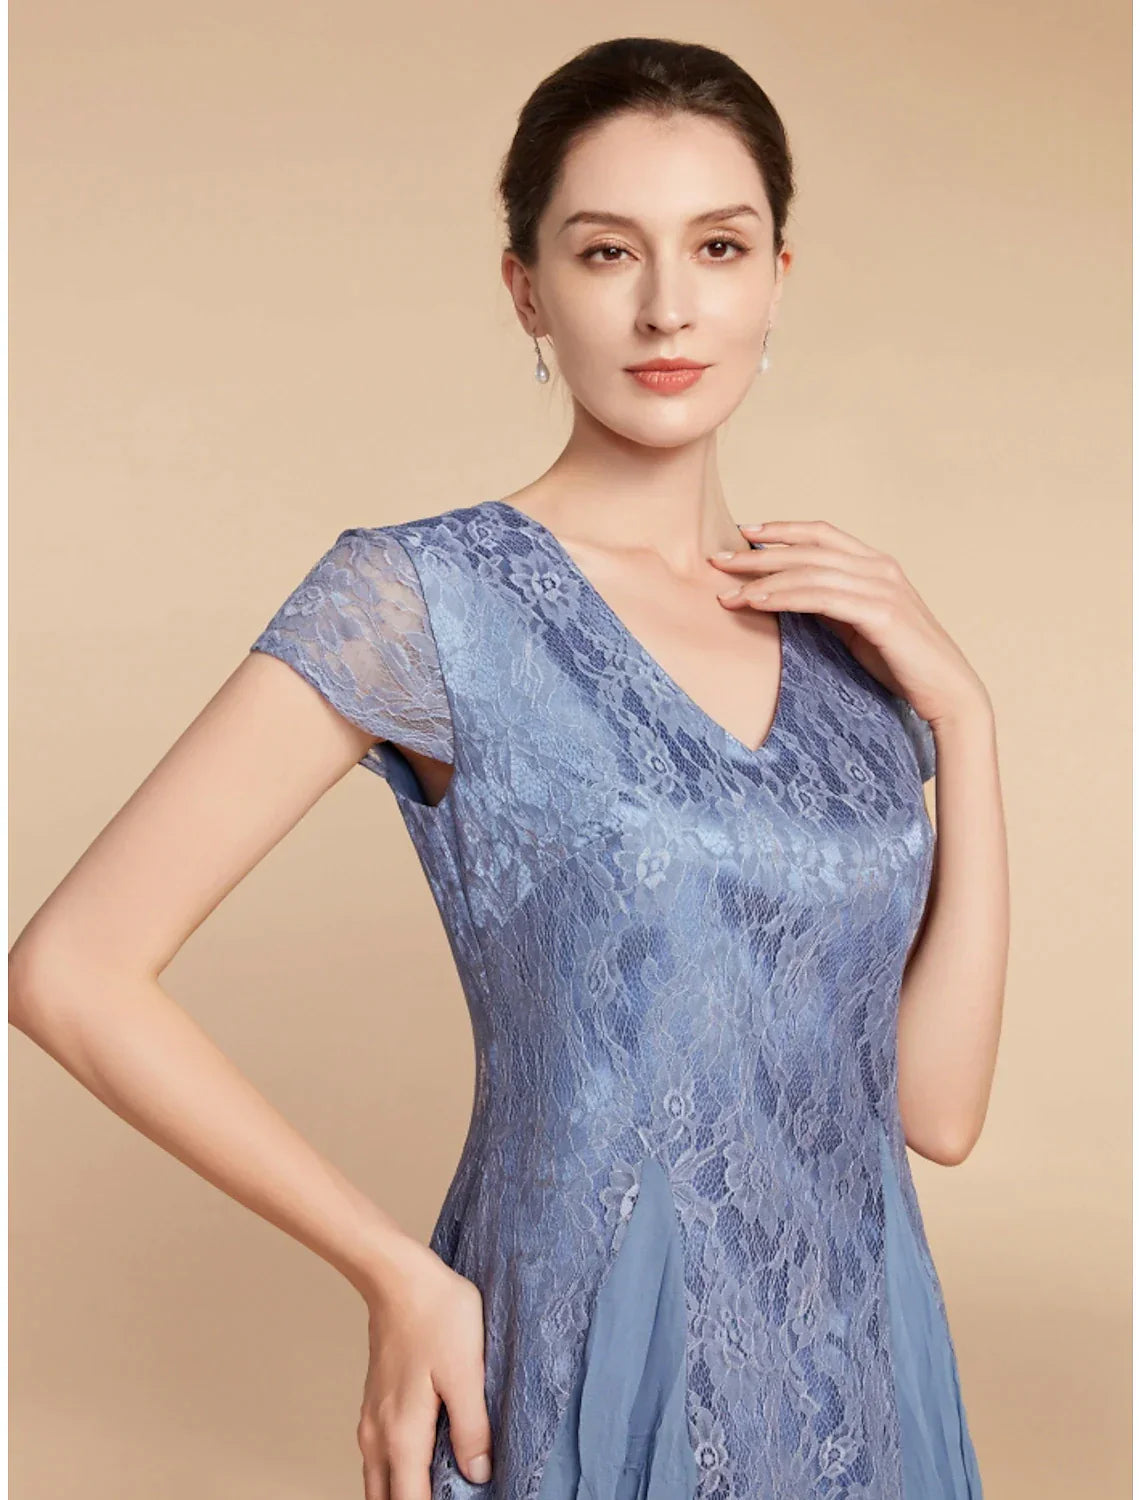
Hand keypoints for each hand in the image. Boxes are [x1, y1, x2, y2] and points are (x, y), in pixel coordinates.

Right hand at [358, 1236, 491, 1497]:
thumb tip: (479, 1474)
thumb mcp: (466, 1371)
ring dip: (403, 1494)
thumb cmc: (436, 1315)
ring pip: (379, 1482)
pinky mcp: (375, 1404)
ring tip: (440, 1490)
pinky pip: (379, 1458)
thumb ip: (472, 1428)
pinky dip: (395, 1475)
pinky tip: (421, 1465)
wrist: (398, 1275)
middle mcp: (378, 1436)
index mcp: (402, 1435)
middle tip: (454, 1498)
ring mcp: (372, 1420)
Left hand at [711, 519, 986, 726]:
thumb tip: (790, 594)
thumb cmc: (902, 662)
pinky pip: (821, 598)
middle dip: (759, 553)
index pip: (823, 533)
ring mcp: (883, 588)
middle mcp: (881, 568)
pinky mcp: (881, 613)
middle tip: (717, 559)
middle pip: (809, 549)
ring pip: (811, 572)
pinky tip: (758, 602)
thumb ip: (831, 604)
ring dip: (764, 579)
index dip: (782, 529)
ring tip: (728, 591)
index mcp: (877, 565)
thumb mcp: (859, 625)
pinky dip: (785, 597)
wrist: (947, 691)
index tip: (744, 531)